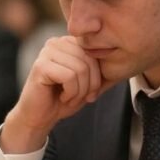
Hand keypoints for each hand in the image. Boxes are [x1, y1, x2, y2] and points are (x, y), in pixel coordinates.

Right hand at [0, 36, 116, 152]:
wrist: (40, 117)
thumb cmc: (63, 99)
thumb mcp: (86, 82)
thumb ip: (98, 68)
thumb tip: (120, 57)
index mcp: (68, 43)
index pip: (95, 54)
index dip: (97, 77)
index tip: (89, 93)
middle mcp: (56, 42)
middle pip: (88, 61)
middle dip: (89, 85)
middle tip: (79, 97)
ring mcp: (46, 52)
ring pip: (80, 69)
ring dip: (79, 91)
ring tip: (68, 97)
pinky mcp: (40, 66)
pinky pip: (69, 77)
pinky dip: (70, 93)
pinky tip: (61, 97)